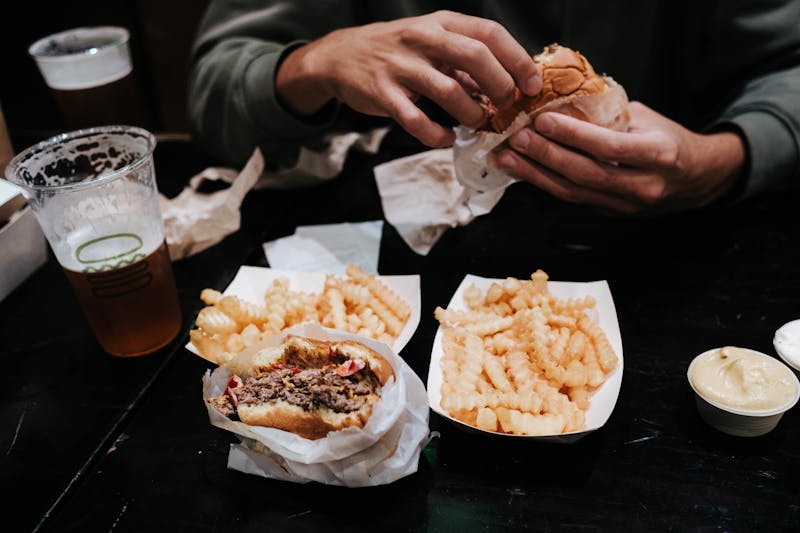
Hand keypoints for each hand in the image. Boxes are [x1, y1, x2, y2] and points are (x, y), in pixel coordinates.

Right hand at [276, 10, 539, 146]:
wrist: (341, 57)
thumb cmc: (397, 51)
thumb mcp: (432, 43)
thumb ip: (466, 60)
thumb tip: (508, 83)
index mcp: (441, 23)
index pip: (489, 34)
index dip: (518, 60)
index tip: (533, 86)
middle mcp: (422, 39)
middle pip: (475, 57)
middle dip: (500, 87)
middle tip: (507, 107)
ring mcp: (401, 66)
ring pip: (449, 92)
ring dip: (471, 114)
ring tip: (478, 123)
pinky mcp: (383, 94)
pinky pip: (417, 121)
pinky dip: (437, 135)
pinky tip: (447, 138)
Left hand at [496, 102, 745, 212]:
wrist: (696, 179)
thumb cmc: (669, 140)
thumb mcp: (647, 119)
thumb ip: (609, 115)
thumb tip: (562, 101)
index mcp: (658, 155)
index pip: (608, 147)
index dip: (573, 135)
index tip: (543, 120)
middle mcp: (642, 186)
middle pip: (585, 174)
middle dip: (546, 156)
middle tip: (517, 138)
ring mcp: (625, 206)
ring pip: (573, 192)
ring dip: (536, 175)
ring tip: (508, 158)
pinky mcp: (609, 213)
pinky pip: (571, 198)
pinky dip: (544, 184)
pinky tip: (523, 171)